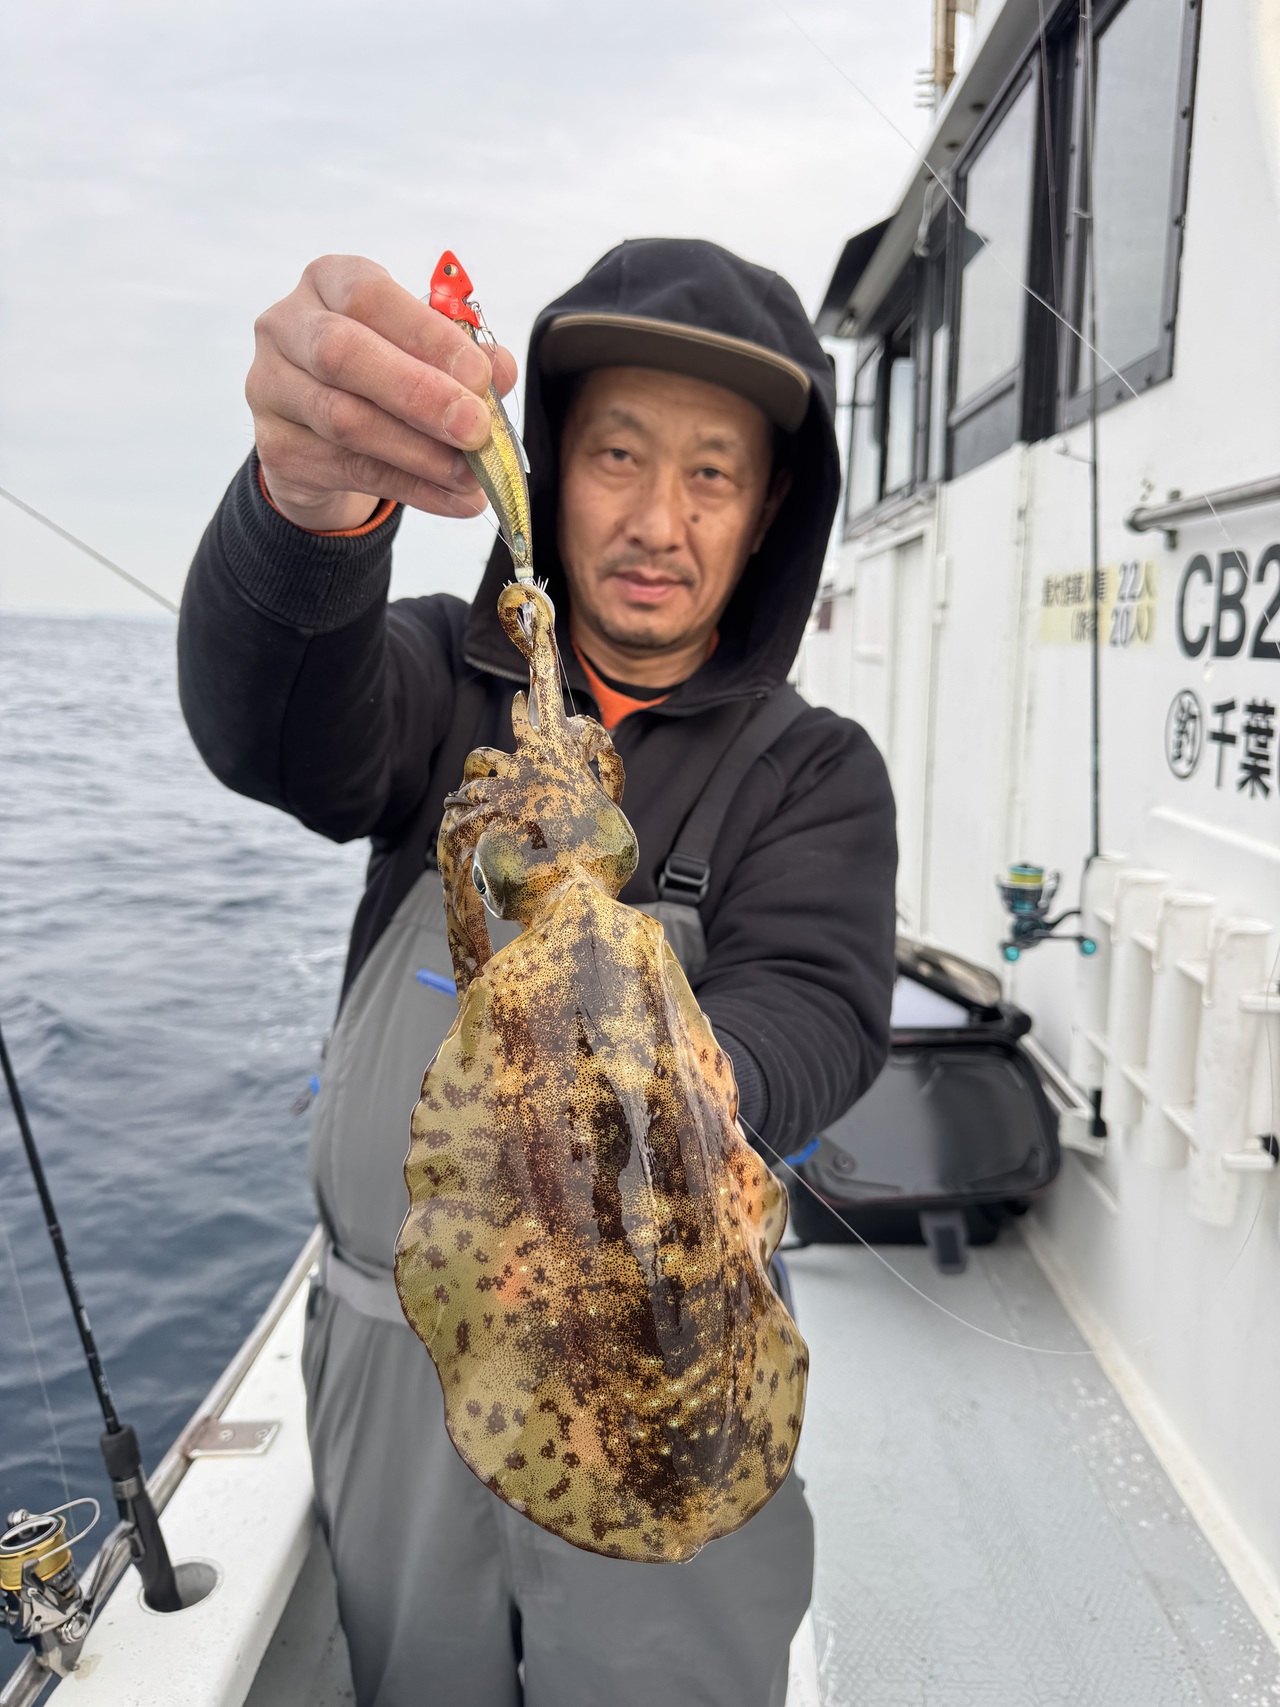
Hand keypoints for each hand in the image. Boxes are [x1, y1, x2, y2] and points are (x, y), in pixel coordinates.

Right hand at [246, 254, 518, 532]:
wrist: (322, 434)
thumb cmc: (381, 373)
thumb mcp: (423, 352)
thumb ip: (462, 356)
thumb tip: (501, 369)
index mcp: (328, 282)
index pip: (371, 296)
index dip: (428, 336)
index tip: (480, 375)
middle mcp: (286, 326)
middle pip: (343, 354)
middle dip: (418, 395)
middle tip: (475, 429)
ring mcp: (271, 387)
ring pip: (345, 421)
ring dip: (420, 453)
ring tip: (472, 476)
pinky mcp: (276, 447)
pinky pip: (350, 471)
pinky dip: (413, 489)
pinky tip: (454, 500)